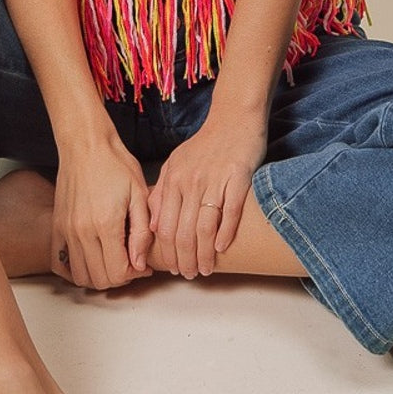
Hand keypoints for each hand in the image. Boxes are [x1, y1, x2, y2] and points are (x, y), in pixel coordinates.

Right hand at [51, 132, 153, 290]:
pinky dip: (75, 270)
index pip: (118, 273)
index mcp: (105, 224)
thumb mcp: (139, 194)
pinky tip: (91, 259)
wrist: (85, 145)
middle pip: (100, 279)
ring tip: (112, 260)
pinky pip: (61, 264)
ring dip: (99, 276)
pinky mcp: (56, 227)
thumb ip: (141, 232)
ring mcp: (66, 231)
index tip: (142, 263)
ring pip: (81, 276)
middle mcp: (81, 232)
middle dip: (120, 277)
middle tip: (131, 263)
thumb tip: (139, 264)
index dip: (135, 274)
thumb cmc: (115, 164)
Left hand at [148, 113, 266, 278]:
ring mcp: (215, 180)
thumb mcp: (176, 164)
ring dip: (204, 254)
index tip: (172, 267)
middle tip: (188, 275)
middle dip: (184, 259)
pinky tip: (221, 248)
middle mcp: (191, 181)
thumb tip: (154, 225)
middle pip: (183, 231)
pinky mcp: (238, 178)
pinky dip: (225, 233)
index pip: (165, 225)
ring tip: (205, 269)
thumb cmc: (205, 145)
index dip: (168, 251)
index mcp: (174, 179)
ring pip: (205, 226)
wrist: (234, 119)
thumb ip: (163, 192)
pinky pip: (230, 211)